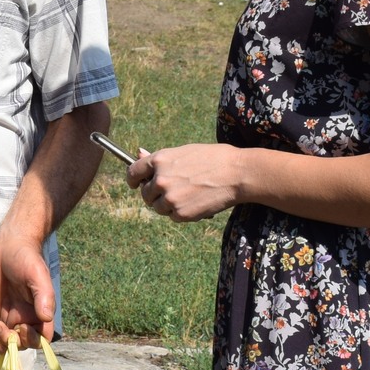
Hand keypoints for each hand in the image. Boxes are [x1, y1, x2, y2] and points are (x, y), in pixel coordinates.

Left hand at [0, 227, 53, 352]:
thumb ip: (43, 295)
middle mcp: (29, 317)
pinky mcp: (0, 313)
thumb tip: (46, 317)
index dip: (35, 340)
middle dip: (16, 343)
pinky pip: (0, 335)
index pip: (44, 337)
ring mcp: (14, 316)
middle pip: (26, 343)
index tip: (22, 327)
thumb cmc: (26, 258)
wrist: (7, 247)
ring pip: (12, 343)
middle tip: (5, 329)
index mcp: (42, 311)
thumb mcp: (36, 274)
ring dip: (4, 344)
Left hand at [127, 143, 242, 221]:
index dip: (133, 180)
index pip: (132, 172)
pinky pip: (172, 216)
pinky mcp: (181, 214)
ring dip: (168, 204)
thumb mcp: (184, 152)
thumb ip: (160, 158)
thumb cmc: (213, 159)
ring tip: (188, 195)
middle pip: (145, 193)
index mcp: (159, 160)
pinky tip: (196, 202)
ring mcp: (170, 198)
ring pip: (158, 207)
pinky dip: (181, 212)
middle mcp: (160, 179)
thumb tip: (138, 153)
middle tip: (172, 190)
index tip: (136, 183)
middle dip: (154, 193)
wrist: (237, 174)